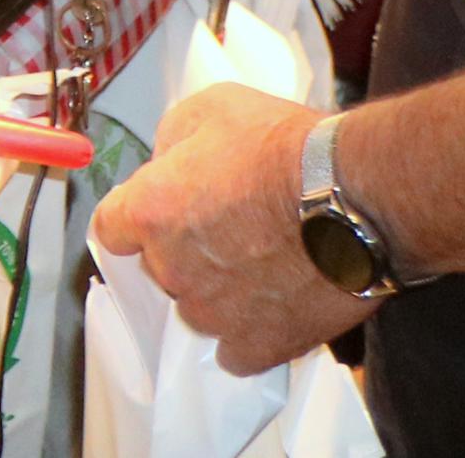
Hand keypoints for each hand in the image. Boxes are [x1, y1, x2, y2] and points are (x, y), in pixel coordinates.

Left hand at [95, 84, 373, 375]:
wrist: (353, 196)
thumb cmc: (287, 149)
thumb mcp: (210, 110)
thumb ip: (172, 142)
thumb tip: (166, 164)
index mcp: (150, 209)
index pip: (111, 228)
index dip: (135, 221)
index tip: (157, 217)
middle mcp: (171, 266)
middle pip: (159, 268)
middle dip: (184, 251)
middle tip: (229, 229)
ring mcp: (212, 311)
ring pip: (198, 310)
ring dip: (218, 294)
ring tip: (262, 265)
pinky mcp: (258, 344)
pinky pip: (235, 353)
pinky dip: (249, 336)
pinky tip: (271, 308)